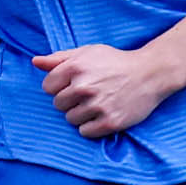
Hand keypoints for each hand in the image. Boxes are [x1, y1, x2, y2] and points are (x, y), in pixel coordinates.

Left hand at [32, 43, 185, 138]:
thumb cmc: (115, 62)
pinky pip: (85, 132)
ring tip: (97, 103)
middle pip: (58, 104)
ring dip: (81, 114)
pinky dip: (91, 126)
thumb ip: (59, 58)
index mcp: (76, 67)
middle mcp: (84, 86)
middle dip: (70, 100)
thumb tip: (35, 61)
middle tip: (89, 94)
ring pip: (71, 119)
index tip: (74, 84)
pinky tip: (102, 114)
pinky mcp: (110, 122)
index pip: (47, 87)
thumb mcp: (88, 53)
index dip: (59, 86)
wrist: (150, 74)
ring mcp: (97, 105)